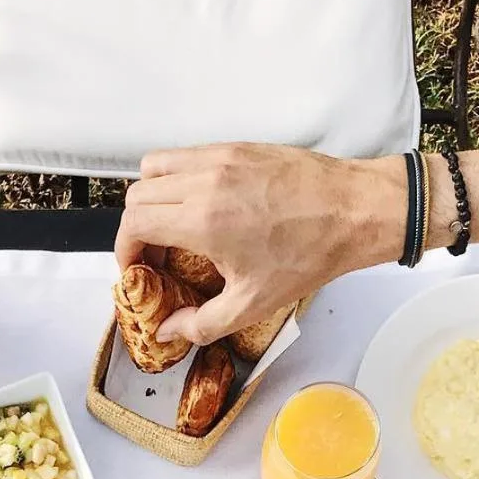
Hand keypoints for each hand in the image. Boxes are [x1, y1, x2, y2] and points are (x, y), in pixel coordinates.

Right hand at [114, 143, 402, 343]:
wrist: (354, 211)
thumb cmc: (310, 254)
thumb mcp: (252, 304)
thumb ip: (201, 324)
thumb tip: (168, 332)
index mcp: (202, 220)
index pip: (133, 223)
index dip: (124, 250)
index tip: (135, 269)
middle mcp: (204, 181)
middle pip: (138, 195)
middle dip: (135, 228)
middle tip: (153, 255)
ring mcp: (220, 158)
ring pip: (156, 167)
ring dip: (152, 198)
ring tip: (171, 227)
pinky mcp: (236, 147)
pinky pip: (187, 155)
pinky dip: (178, 179)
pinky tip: (201, 207)